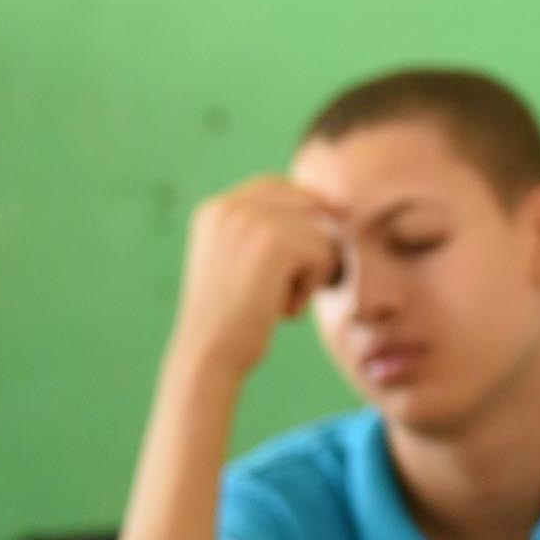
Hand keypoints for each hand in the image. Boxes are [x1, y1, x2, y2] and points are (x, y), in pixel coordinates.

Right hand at [168, 178, 344, 387]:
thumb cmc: (228, 322)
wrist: (209, 354)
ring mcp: (251, 221)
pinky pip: (323, 254)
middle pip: (304, 202)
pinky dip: (310, 288)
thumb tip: (329, 209)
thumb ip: (264, 235)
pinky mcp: (276, 242)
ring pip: (318, 231)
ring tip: (278, 301)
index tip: (330, 222)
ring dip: (311, 272)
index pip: (274, 185)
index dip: (306, 203)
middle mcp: (229, 206)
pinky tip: (281, 309)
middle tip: (295, 286)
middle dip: (314, 241)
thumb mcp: (238, 266)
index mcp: (215, 209)